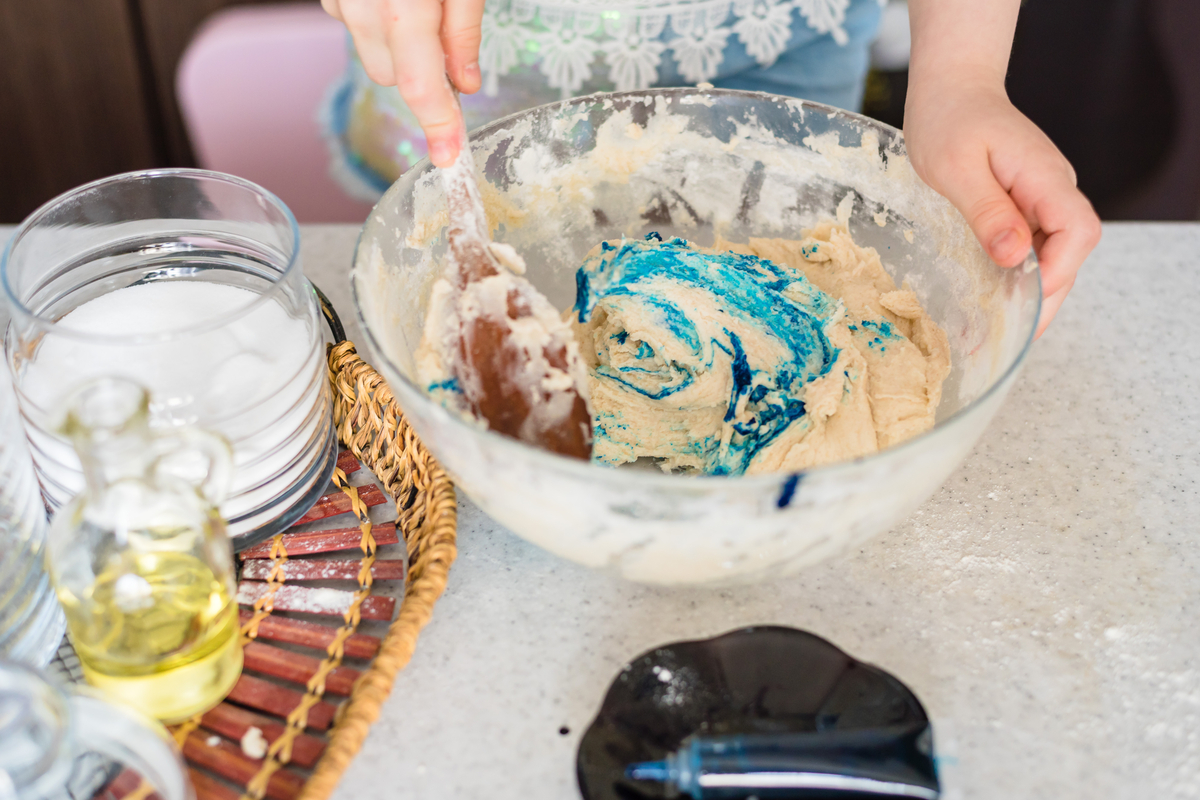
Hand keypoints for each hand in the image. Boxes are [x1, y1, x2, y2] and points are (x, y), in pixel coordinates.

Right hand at [321, 0, 484, 165]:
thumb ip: (464, 30)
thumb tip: (465, 83)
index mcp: (404, 6)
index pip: (420, 87)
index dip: (437, 125)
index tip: (448, 154)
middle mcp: (364, 8)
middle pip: (390, 77)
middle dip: (419, 69)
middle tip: (442, 34)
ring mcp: (341, 2)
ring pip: (372, 55)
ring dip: (397, 46)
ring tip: (416, 3)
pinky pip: (355, 27)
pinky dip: (376, 22)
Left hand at [904, 76, 1101, 336]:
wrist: (952, 88)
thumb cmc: (948, 119)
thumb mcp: (956, 168)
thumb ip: (988, 212)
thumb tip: (1015, 257)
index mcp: (1043, 176)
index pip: (1077, 231)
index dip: (1058, 270)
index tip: (1024, 299)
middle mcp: (1052, 188)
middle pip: (1071, 251)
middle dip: (1046, 297)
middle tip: (1011, 335)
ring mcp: (1041, 197)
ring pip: (1054, 253)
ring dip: (1033, 291)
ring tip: (1001, 329)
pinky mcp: (1025, 204)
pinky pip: (1033, 245)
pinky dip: (1018, 275)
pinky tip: (995, 299)